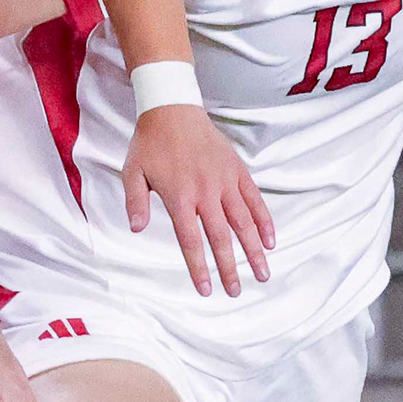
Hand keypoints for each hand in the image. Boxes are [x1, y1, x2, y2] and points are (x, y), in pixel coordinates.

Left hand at [123, 101, 275, 297]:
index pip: (191, 240)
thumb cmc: (150, 144)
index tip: (207, 290)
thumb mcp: (132, 172)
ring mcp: (225, 181)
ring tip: (263, 273)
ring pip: (244, 222)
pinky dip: (264, 221)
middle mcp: (205, 192)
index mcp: (179, 197)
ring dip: (254, 250)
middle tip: (236, 292)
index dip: (200, 267)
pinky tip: (270, 241)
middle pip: (221, 238)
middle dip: (231, 268)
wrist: (173, 109)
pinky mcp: (237, 171)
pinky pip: (255, 200)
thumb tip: (137, 229)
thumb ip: (135, 202)